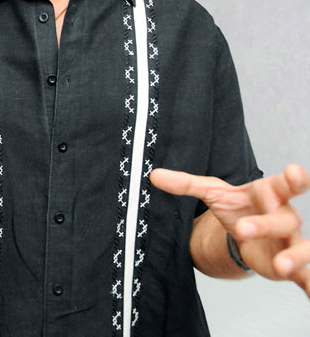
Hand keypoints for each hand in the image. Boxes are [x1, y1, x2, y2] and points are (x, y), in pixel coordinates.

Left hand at [151, 164, 309, 296]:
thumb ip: (185, 183)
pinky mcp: (291, 266)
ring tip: (281, 265)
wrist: (244, 229)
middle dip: (266, 224)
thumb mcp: (211, 192)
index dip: (294, 178)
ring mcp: (290, 241)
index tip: (294, 172)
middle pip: (284, 219)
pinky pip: (307, 277)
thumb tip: (154, 176)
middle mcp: (285, 216)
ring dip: (295, 256)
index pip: (285, 183)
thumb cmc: (236, 205)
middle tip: (244, 229)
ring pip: (301, 248)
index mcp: (269, 193)